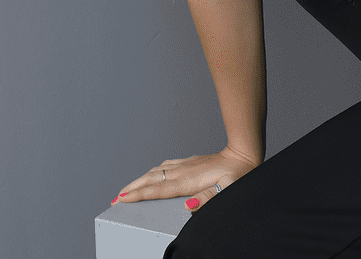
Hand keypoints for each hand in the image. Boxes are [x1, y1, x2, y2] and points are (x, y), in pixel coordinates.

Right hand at [111, 145, 258, 212]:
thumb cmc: (239, 174)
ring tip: (127, 189)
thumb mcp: (227, 189)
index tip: (122, 198)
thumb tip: (187, 206)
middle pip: (151, 179)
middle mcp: (183, 171)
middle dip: (132, 188)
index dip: (139, 194)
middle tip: (115, 198)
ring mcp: (186, 165)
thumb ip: (207, 198)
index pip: (158, 189)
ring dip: (140, 180)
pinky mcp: (191, 162)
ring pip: (156, 172)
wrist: (244, 154)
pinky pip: (166, 166)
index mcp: (189, 180)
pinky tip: (152, 174)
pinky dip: (153, 172)